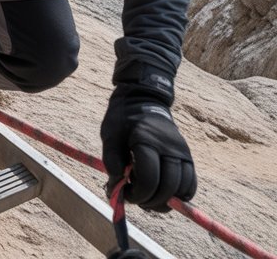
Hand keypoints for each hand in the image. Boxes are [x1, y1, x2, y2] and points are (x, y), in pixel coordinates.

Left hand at [101, 85, 195, 211]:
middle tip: (136, 198)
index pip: (149, 178)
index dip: (136, 193)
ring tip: (148, 196)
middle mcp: (170, 147)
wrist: (142, 99)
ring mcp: (182, 152)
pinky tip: (163, 193)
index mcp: (147, 140)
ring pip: (182, 189)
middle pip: (167, 188)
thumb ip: (111, 161)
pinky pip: (190, 184)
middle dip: (150, 200)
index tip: (124, 194)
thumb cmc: (122, 118)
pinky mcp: (188, 156)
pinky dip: (179, 194)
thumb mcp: (109, 134)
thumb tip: (118, 187)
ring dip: (165, 201)